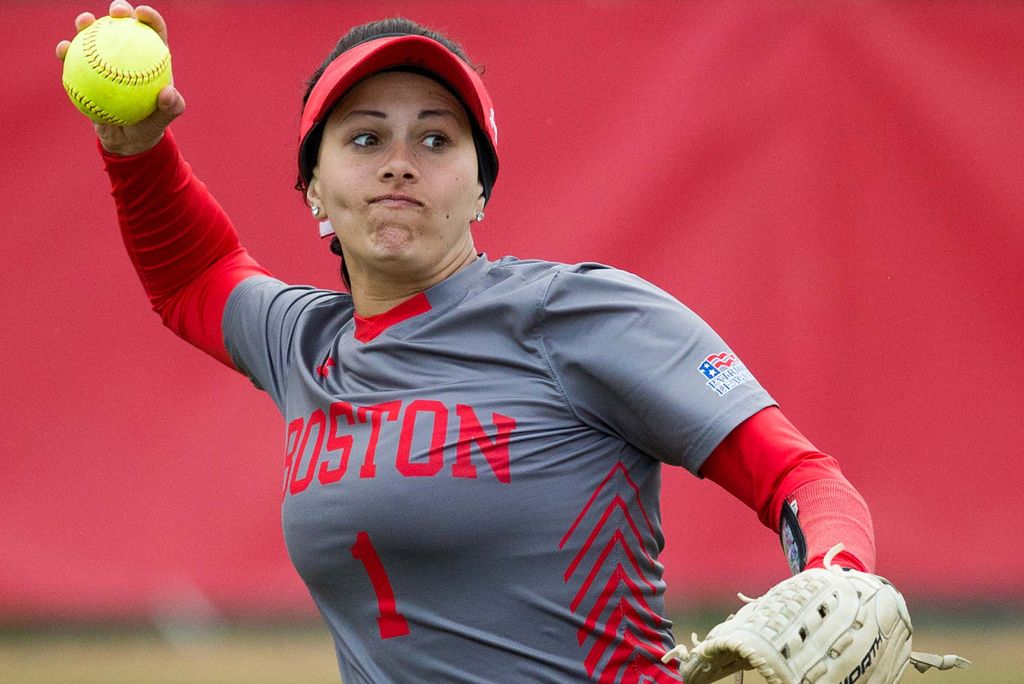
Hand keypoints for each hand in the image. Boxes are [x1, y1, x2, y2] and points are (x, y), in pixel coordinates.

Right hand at [56, 0, 184, 155]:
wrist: (126, 139)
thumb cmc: (149, 126)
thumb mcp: (163, 121)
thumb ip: (171, 108)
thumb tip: (168, 93)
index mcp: (151, 59)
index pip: (154, 32)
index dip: (150, 17)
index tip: (142, 14)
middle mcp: (129, 55)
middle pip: (124, 25)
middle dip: (120, 10)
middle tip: (116, 12)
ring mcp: (106, 61)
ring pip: (96, 36)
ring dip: (87, 23)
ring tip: (84, 21)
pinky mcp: (86, 72)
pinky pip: (75, 59)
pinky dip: (68, 52)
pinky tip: (64, 49)